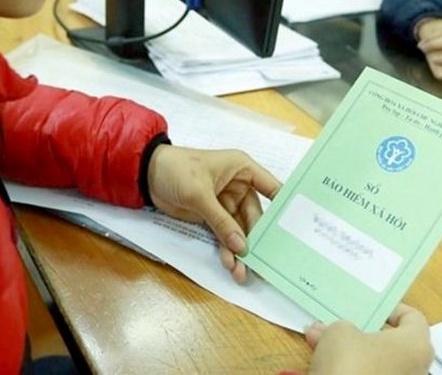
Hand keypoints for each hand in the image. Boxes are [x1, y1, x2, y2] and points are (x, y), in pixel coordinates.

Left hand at [147, 146, 280, 282]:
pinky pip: (225, 234)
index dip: (284, 205)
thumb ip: (221, 220)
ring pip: (240, 229)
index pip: (271, 187)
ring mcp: (226, 202)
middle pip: (255, 216)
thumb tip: (241, 246)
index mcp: (242, 169)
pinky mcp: (212, 216)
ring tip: (242, 272)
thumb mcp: (199, 194)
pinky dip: (227, 249)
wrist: (146, 175)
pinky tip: (230, 264)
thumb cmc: (176, 170)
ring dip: (240, 249)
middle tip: (261, 261)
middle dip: (255, 239)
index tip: (295, 227)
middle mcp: (239, 186)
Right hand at [305, 304, 432, 374]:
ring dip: (350, 351)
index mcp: (416, 345)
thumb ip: (340, 326)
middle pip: (391, 343)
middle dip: (361, 332)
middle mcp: (416, 369)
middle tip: (340, 323)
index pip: (413, 318)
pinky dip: (350, 369)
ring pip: (375, 362)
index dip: (391, 309)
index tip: (372, 307)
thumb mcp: (339, 331)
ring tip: (321, 340)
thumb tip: (333, 331)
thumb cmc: (350, 364)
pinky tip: (323, 363)